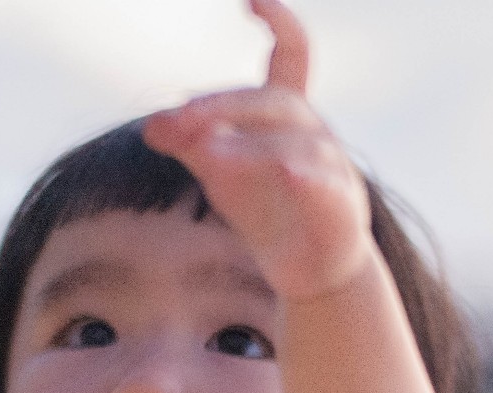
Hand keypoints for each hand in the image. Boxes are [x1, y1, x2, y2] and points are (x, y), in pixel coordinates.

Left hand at [141, 0, 372, 302]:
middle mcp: (315, 131)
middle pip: (274, 102)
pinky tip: (287, 174)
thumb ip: (189, 143)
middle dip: (224, 108)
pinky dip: (306, 176)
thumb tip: (151, 124)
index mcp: (288, 114)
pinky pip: (325, 184)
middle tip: (179, 121)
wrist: (312, 268)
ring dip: (249, 147)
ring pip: (293, 143)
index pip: (292, 55)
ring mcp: (333, 167)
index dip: (279, 23)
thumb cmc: (268, 209)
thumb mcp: (222, 171)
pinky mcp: (341, 206)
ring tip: (207, 156)